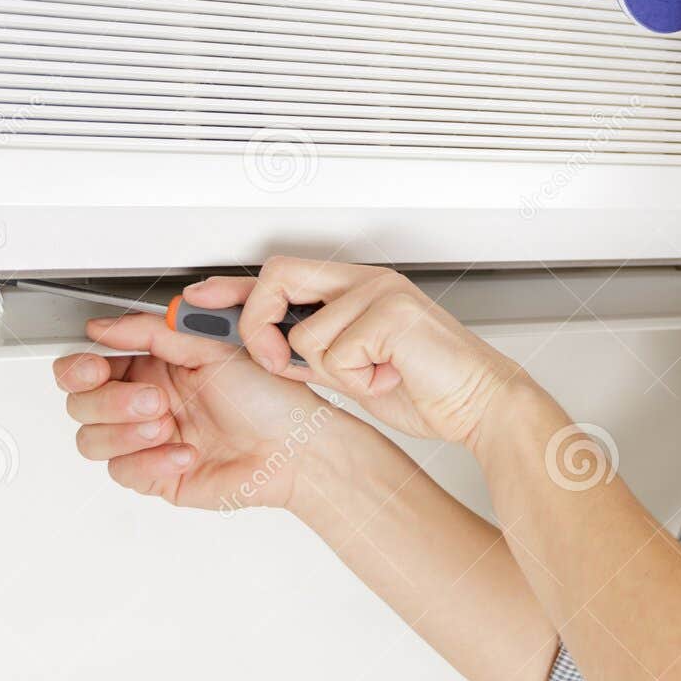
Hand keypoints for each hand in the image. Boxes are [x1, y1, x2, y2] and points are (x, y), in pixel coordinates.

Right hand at [53, 310, 364, 513]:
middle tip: (153, 400)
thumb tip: (102, 328)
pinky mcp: (159, 475)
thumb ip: (153, 332)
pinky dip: (151, 462)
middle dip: (109, 401)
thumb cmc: (273, 396)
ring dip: (122, 431)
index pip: (87, 367)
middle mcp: (147, 403)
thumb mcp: (213, 346)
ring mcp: (150, 441)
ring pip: (92, 440)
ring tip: (165, 424)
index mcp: (155, 367)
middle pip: (81, 404)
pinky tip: (185, 452)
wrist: (299, 445)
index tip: (95, 367)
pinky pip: (125, 472)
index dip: (78, 368)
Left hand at [182, 257, 529, 447]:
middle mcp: (367, 282)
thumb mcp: (355, 372)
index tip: (197, 300)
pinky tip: (390, 377)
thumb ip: (315, 352)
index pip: (280, 276)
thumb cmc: (432, 390)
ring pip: (306, 331)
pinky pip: (336, 351)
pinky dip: (358, 379)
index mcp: (358, 290)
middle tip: (277, 364)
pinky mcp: (390, 314)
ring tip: (374, 377)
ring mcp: (380, 293)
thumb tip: (270, 352)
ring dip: (332, 371)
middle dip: (258, 325)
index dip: (234, 289)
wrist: (483, 404)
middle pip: (277, 277)